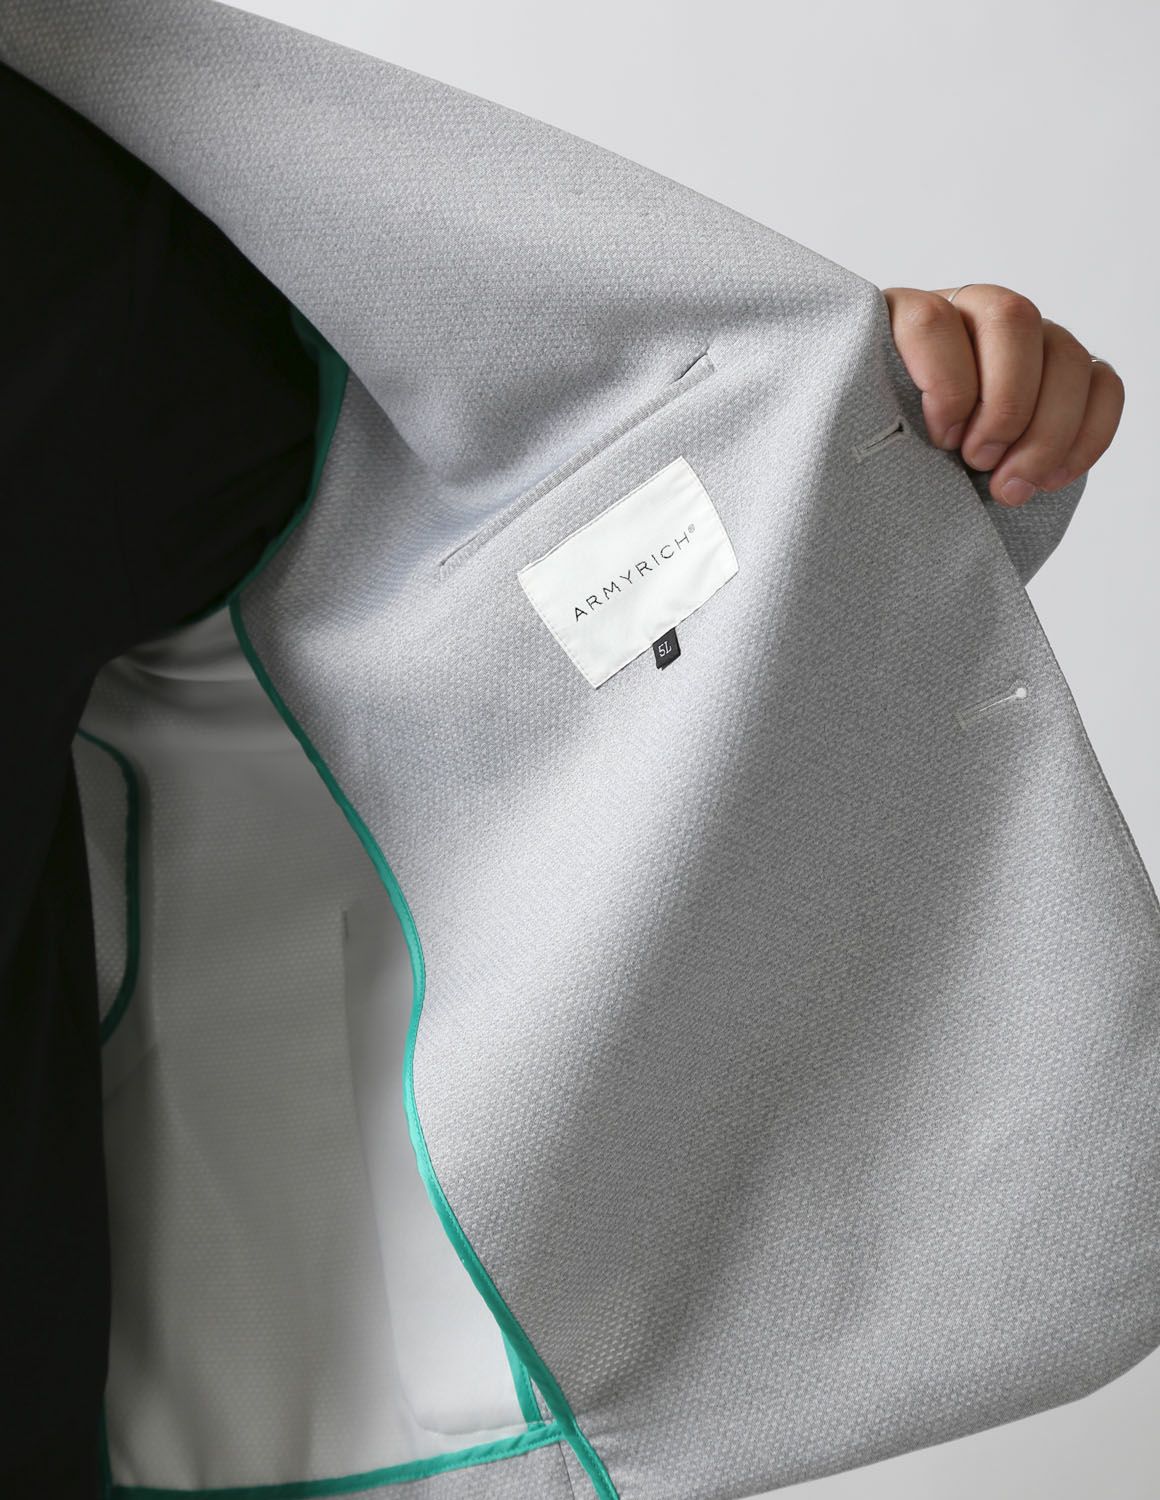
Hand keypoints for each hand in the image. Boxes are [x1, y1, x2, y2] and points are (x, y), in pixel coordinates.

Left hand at [880, 284, 1124, 506]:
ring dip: (1048, 430)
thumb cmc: (874, 455)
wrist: (900, 476)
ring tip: (1012, 488)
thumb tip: (898, 443)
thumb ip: (866, 426)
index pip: (929, 319)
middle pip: (1013, 319)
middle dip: (1004, 404)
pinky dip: (1088, 435)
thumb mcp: (856, 435)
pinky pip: (1103, 384)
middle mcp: (970, 313)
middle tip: (979, 464)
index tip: (939, 439)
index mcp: (903, 317)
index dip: (944, 382)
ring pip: (1065, 353)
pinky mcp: (1064, 373)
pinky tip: (1053, 478)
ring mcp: (1025, 340)